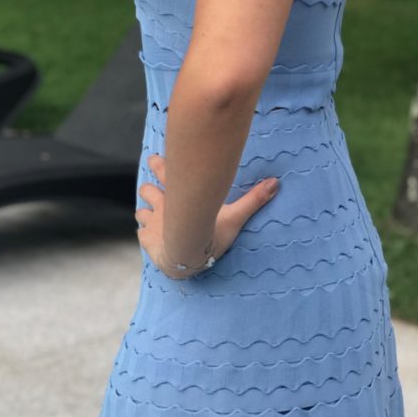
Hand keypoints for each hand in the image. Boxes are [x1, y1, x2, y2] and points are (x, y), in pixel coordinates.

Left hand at [135, 153, 278, 279]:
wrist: (187, 257)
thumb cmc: (209, 235)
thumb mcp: (234, 217)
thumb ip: (253, 200)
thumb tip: (276, 182)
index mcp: (178, 194)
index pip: (165, 171)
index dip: (158, 164)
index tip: (154, 159)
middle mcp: (162, 205)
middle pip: (148, 189)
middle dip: (148, 188)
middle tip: (148, 186)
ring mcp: (152, 222)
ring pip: (142, 211)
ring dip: (146, 211)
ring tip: (148, 213)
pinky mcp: (146, 239)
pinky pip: (141, 233)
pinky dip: (145, 233)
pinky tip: (149, 236)